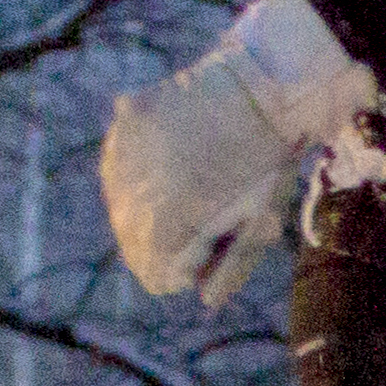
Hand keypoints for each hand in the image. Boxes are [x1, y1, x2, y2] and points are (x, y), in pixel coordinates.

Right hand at [100, 0, 378, 304]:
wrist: (259, 86)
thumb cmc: (266, 163)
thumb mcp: (258, 225)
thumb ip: (230, 268)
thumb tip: (204, 299)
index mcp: (163, 230)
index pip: (156, 278)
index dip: (188, 266)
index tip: (213, 240)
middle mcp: (129, 198)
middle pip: (134, 244)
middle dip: (166, 236)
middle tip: (204, 205)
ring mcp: (120, 161)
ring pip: (122, 208)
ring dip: (148, 204)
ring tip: (188, 176)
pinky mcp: (121, 129)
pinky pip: (119, 168)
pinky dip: (139, 170)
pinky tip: (172, 154)